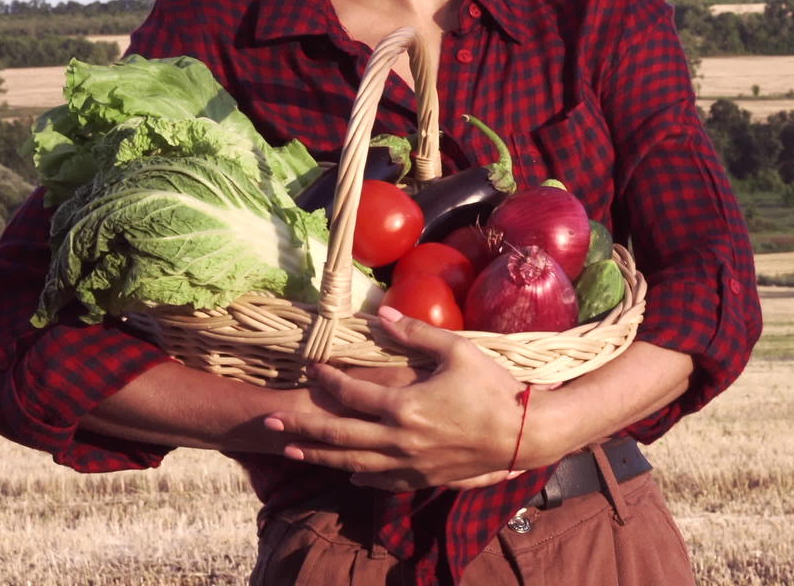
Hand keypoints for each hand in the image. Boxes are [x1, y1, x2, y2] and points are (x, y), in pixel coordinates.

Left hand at [264, 306, 529, 490]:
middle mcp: (399, 440)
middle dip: (301, 429)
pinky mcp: (423, 478)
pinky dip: (361, 475)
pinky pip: (383, 481)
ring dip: (319, 458)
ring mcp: (409, 464)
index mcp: (404, 407)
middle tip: (270, 423)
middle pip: (338, 436)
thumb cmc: (493, 387)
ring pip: (353, 463)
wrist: (523, 434)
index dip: (326, 381)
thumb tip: (381, 313)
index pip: (351, 394)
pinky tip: (347, 472)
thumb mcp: (457, 351)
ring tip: (291, 453)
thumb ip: (416, 333)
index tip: (311, 369)